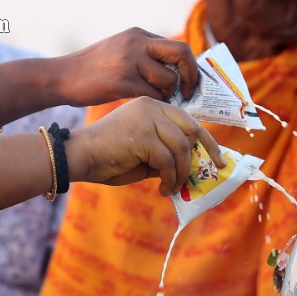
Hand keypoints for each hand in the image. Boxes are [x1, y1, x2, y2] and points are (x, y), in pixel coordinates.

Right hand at [51, 27, 200, 104]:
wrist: (61, 77)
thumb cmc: (93, 69)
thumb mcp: (121, 51)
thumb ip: (146, 55)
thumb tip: (178, 70)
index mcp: (138, 34)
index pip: (177, 46)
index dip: (189, 65)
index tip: (190, 81)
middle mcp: (136, 42)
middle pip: (181, 53)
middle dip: (190, 75)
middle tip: (188, 91)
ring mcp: (129, 60)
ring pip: (168, 79)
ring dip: (168, 93)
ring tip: (158, 98)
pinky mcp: (122, 80)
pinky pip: (153, 94)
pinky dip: (155, 102)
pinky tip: (147, 104)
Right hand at [66, 97, 222, 194]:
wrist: (78, 156)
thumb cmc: (109, 157)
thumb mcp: (145, 152)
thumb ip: (166, 152)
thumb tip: (192, 167)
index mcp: (153, 106)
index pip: (188, 120)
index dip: (206, 140)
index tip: (218, 159)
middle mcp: (152, 107)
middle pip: (192, 129)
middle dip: (206, 152)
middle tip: (213, 171)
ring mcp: (147, 120)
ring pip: (181, 147)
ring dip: (180, 172)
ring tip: (172, 186)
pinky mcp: (142, 136)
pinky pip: (167, 161)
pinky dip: (169, 178)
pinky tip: (162, 188)